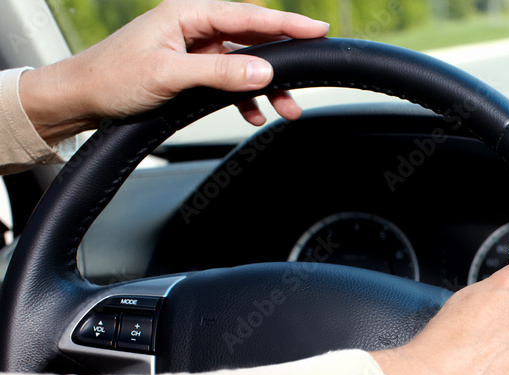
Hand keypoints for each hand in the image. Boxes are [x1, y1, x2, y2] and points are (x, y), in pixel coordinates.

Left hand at [20, 0, 329, 144]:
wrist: (80, 99)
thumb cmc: (112, 79)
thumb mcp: (170, 75)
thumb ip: (220, 72)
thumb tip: (263, 72)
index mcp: (186, 14)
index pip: (247, 16)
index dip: (285, 23)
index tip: (317, 30)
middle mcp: (193, 28)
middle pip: (251, 39)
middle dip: (281, 63)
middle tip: (309, 77)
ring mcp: (193, 50)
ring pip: (243, 65)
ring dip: (265, 88)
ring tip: (286, 109)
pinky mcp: (190, 72)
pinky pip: (228, 82)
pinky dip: (244, 98)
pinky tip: (252, 114)